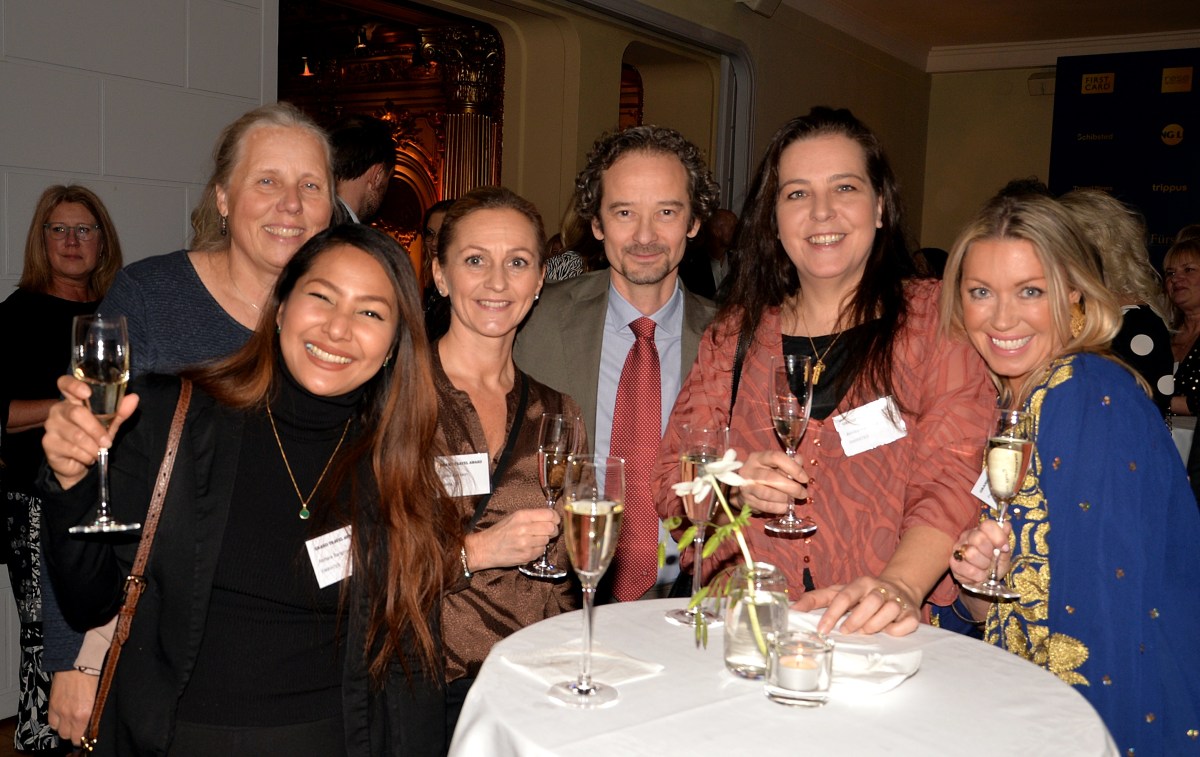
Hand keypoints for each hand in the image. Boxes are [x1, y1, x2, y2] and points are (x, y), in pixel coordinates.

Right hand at [43, 375, 138, 489]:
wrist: (80, 464)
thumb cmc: (93, 439)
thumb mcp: (109, 424)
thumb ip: (119, 412)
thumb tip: (134, 398)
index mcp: (72, 400)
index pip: (65, 384)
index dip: (74, 385)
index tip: (87, 393)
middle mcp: (58, 410)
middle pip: (76, 413)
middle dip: (96, 430)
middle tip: (107, 442)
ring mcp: (51, 426)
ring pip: (77, 435)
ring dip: (93, 447)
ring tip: (98, 451)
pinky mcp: (48, 443)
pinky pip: (72, 449)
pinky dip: (86, 455)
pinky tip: (87, 457)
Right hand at [47, 669, 98, 745]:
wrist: (76, 663)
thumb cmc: (91, 675)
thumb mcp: (98, 696)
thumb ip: (93, 712)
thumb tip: (92, 722)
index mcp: (85, 714)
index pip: (81, 737)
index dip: (83, 739)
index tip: (86, 736)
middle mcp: (71, 716)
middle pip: (69, 736)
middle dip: (74, 734)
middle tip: (79, 728)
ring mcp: (60, 711)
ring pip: (59, 731)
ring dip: (65, 729)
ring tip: (71, 722)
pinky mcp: (52, 705)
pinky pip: (51, 722)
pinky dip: (56, 722)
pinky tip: (62, 717)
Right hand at [465, 507, 560, 570]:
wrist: (485, 548)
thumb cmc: (500, 532)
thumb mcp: (514, 517)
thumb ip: (532, 516)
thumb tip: (552, 518)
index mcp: (522, 516)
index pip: (549, 515)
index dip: (555, 518)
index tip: (555, 521)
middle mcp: (525, 528)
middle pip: (551, 528)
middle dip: (552, 530)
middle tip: (548, 532)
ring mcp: (526, 543)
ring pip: (547, 540)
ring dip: (543, 541)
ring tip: (533, 540)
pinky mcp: (526, 556)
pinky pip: (541, 551)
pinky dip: (538, 550)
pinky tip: (528, 548)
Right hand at [734, 450, 807, 514]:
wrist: (745, 487)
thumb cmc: (765, 473)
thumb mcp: (775, 464)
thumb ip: (789, 462)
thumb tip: (799, 460)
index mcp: (758, 458)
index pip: (776, 457)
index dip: (793, 468)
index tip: (804, 479)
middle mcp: (749, 470)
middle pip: (771, 478)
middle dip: (791, 487)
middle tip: (803, 493)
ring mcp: (746, 486)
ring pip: (767, 494)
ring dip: (784, 498)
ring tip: (793, 500)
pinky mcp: (747, 501)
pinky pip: (765, 506)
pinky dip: (779, 508)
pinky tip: (786, 507)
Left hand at [792, 576, 920, 635]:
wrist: (899, 588)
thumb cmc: (861, 594)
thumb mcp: (838, 592)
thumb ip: (815, 599)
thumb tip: (792, 610)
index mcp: (860, 583)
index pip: (844, 596)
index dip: (832, 613)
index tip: (822, 629)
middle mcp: (880, 589)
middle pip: (869, 602)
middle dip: (855, 619)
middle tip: (845, 632)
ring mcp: (897, 601)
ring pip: (889, 610)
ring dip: (875, 624)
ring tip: (865, 632)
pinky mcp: (912, 613)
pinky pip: (907, 622)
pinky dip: (898, 630)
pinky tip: (889, 633)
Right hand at [948, 520, 1011, 585]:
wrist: (986, 581)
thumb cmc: (995, 565)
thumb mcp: (1005, 554)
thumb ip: (1005, 540)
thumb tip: (1006, 525)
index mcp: (981, 531)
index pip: (988, 525)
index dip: (999, 537)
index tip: (1004, 548)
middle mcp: (967, 536)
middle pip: (978, 538)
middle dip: (990, 553)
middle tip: (992, 559)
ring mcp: (958, 548)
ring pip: (971, 554)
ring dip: (984, 565)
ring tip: (985, 568)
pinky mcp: (953, 563)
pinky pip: (968, 569)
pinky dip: (978, 575)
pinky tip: (980, 575)